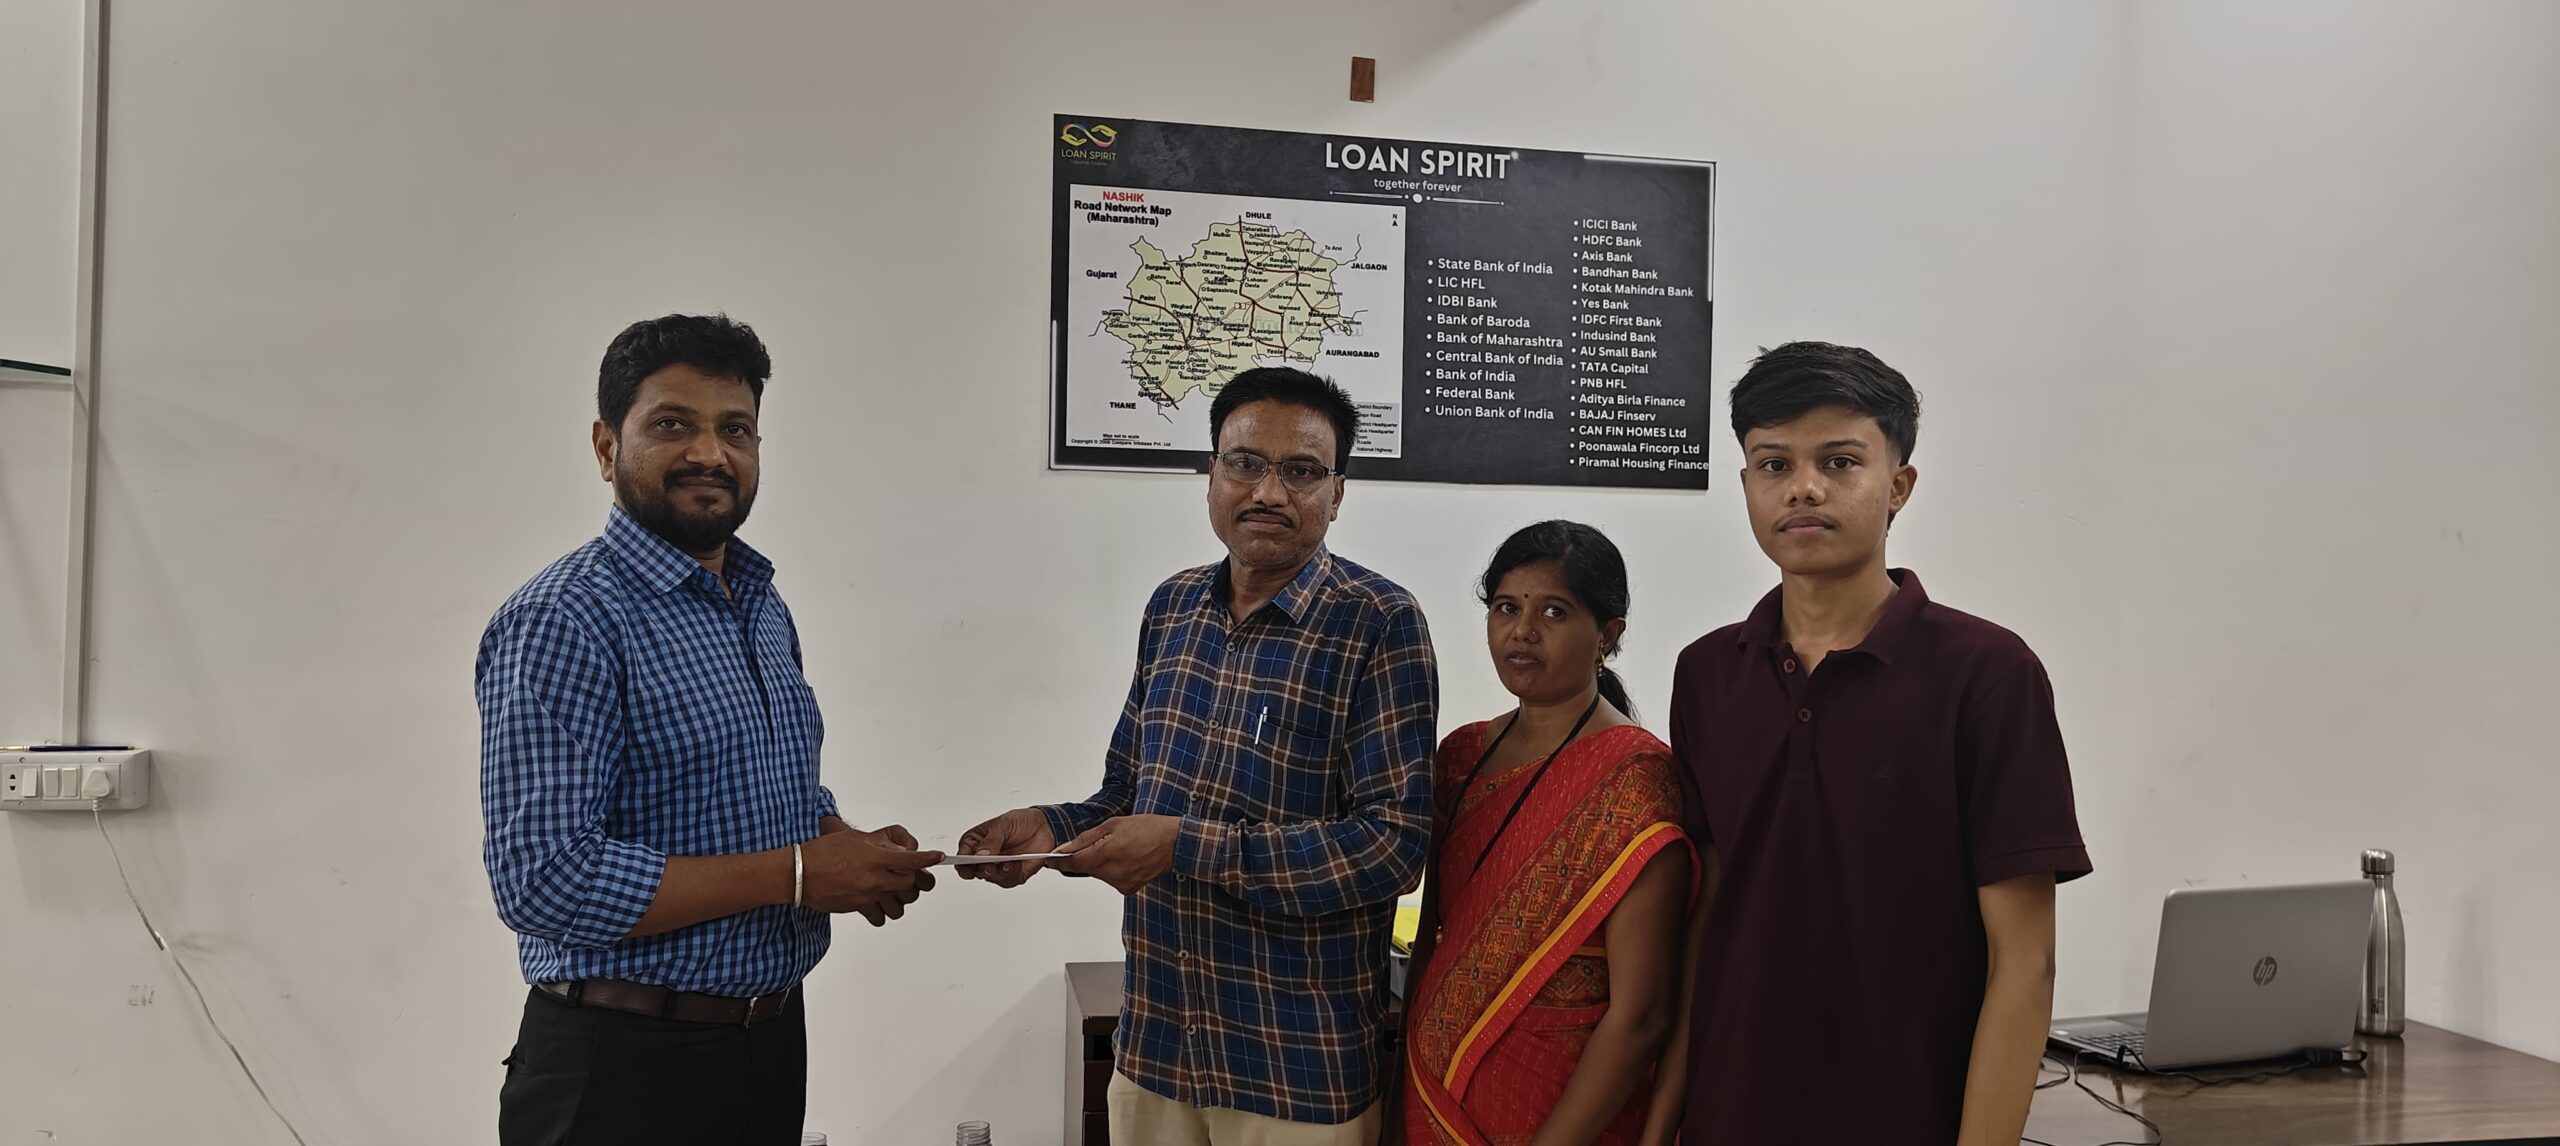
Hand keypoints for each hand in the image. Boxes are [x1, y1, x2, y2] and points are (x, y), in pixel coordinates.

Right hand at [801, 825, 940, 925]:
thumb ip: (879, 844)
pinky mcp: (858, 908)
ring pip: (898, 905)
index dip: (927, 859)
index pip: (911, 860)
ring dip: (898, 898)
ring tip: (889, 889)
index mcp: (875, 858)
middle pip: (909, 884)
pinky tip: (876, 902)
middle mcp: (874, 879)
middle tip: (903, 872)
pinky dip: (881, 912)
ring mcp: (867, 896)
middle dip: (910, 878)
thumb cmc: (823, 852)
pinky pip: (880, 917)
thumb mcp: (855, 838)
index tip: (937, 857)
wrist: (800, 873)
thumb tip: (897, 849)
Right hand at [955, 808, 1055, 887]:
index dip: (961, 862)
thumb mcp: (1003, 824)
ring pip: (991, 878)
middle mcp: (984, 857)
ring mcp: (997, 866)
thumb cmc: (1020, 821)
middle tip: (988, 867)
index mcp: (976, 842)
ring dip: (998, 873)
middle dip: (981, 870)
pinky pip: (1008, 880)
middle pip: (974, 871)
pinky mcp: (1012, 874)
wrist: (1044, 826)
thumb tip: (980, 855)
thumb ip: (991, 840)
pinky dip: (1011, 874)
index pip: (962, 856)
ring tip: (1006, 864)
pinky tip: (1015, 864)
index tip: (966, 864)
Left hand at [1056, 814, 1181, 894]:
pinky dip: (1112, 871)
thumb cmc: (1148, 829)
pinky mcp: (1128, 889)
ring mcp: (1121, 882)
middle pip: (1086, 868)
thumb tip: (1067, 847)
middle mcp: (1114, 871)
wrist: (1174, 843)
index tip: (1050, 860)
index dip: (1059, 861)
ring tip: (1119, 850)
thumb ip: (1087, 838)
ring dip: (1100, 864)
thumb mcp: (1113, 824)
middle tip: (1100, 844)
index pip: (1074, 862)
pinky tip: (1126, 860)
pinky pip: (1111, 880)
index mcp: (1108, 852)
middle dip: (1085, 858)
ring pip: (1098, 875)